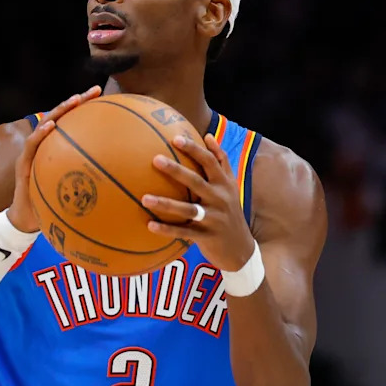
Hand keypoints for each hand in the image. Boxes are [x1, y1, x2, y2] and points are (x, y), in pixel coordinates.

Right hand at [6, 85, 101, 231]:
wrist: (28, 219)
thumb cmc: (54, 205)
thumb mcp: (77, 193)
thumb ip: (92, 182)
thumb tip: (123, 181)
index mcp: (59, 149)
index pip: (74, 124)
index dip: (88, 109)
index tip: (106, 97)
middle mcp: (46, 146)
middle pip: (62, 117)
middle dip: (77, 101)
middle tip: (95, 91)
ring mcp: (33, 152)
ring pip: (46, 124)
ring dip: (59, 111)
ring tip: (73, 101)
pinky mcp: (22, 163)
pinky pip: (32, 145)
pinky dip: (40, 134)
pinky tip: (51, 126)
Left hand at [142, 134, 255, 271]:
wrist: (241, 249)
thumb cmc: (230, 212)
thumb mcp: (231, 186)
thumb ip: (221, 161)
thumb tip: (208, 135)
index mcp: (225, 184)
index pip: (210, 162)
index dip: (194, 149)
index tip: (176, 138)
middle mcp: (220, 199)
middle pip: (196, 181)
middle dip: (176, 170)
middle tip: (155, 159)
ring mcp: (214, 219)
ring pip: (187, 209)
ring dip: (165, 204)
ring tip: (144, 198)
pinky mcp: (206, 237)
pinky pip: (183, 232)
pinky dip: (166, 230)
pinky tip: (149, 225)